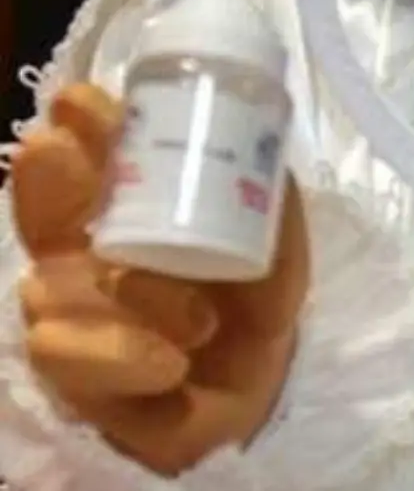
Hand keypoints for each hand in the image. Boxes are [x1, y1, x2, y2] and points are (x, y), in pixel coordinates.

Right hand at [10, 84, 310, 475]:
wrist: (254, 398)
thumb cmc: (253, 309)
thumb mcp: (279, 256)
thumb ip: (275, 214)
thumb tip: (273, 163)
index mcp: (126, 220)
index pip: (89, 167)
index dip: (80, 134)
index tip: (81, 102)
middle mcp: (83, 262)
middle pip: (46, 215)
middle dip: (48, 178)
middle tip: (53, 148)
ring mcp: (72, 318)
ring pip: (62, 289)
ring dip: (134, 295)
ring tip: (201, 320)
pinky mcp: (75, 380)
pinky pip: (77, 358)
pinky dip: (127, 356)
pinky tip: (169, 362)